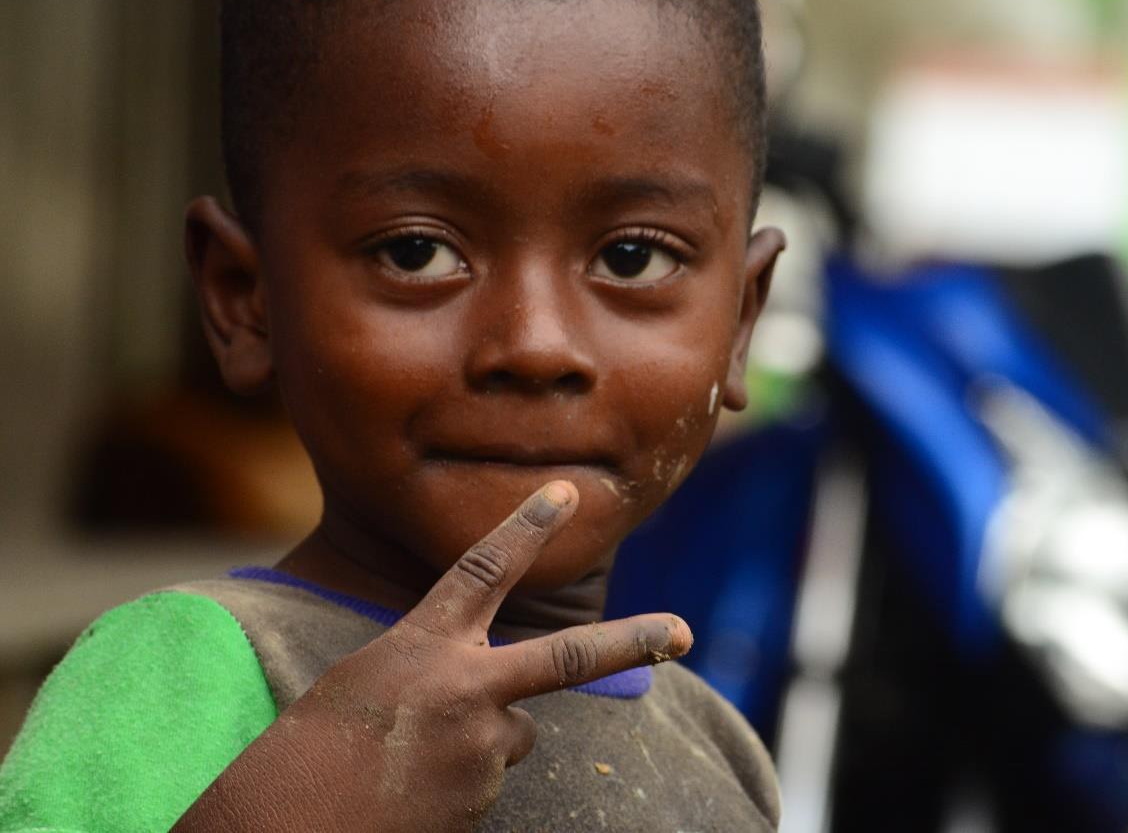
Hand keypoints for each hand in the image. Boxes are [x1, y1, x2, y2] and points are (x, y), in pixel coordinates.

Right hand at [173, 481, 691, 832]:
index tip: (566, 492)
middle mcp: (465, 689)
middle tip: (684, 632)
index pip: (482, 568)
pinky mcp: (483, 798)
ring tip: (409, 761)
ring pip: (512, 732)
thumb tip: (514, 709)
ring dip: (478, 740)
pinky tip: (410, 793)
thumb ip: (444, 672)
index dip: (526, 526)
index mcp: (422, 644)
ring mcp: (480, 748)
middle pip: (568, 658)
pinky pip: (488, 778)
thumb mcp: (370, 681)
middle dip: (633, 640)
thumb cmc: (311, 746)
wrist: (280, 827)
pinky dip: (459, 781)